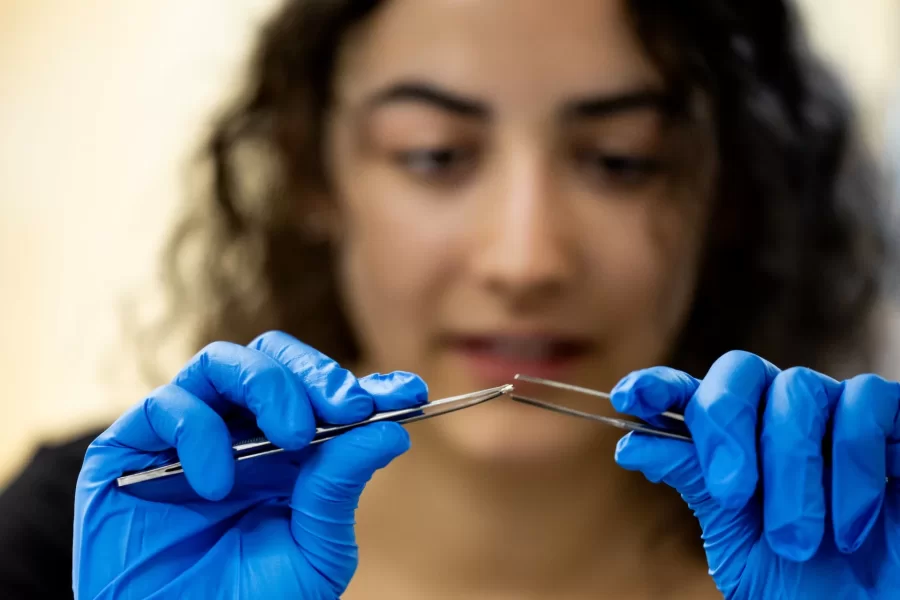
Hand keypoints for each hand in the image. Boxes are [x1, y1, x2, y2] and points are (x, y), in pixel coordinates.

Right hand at [73, 331, 426, 599]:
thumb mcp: (313, 549)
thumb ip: (340, 488)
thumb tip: (390, 432)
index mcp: (286, 453)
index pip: (326, 398)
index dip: (368, 388)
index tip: (410, 393)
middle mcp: (237, 433)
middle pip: (274, 359)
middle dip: (317, 375)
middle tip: (348, 408)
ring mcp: (186, 436)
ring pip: (223, 364)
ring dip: (268, 386)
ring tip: (294, 437)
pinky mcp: (131, 449)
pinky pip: (166, 407)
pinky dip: (199, 433)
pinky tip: (217, 484)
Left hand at [611, 350, 899, 598]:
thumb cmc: (803, 585)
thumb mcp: (735, 539)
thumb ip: (695, 483)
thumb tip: (632, 442)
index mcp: (737, 442)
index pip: (691, 392)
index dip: (659, 385)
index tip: (630, 397)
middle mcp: (780, 419)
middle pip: (740, 372)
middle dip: (727, 427)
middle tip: (732, 494)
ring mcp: (836, 416)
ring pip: (800, 390)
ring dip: (793, 467)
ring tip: (796, 540)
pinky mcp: (892, 425)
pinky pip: (867, 401)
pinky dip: (853, 461)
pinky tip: (851, 523)